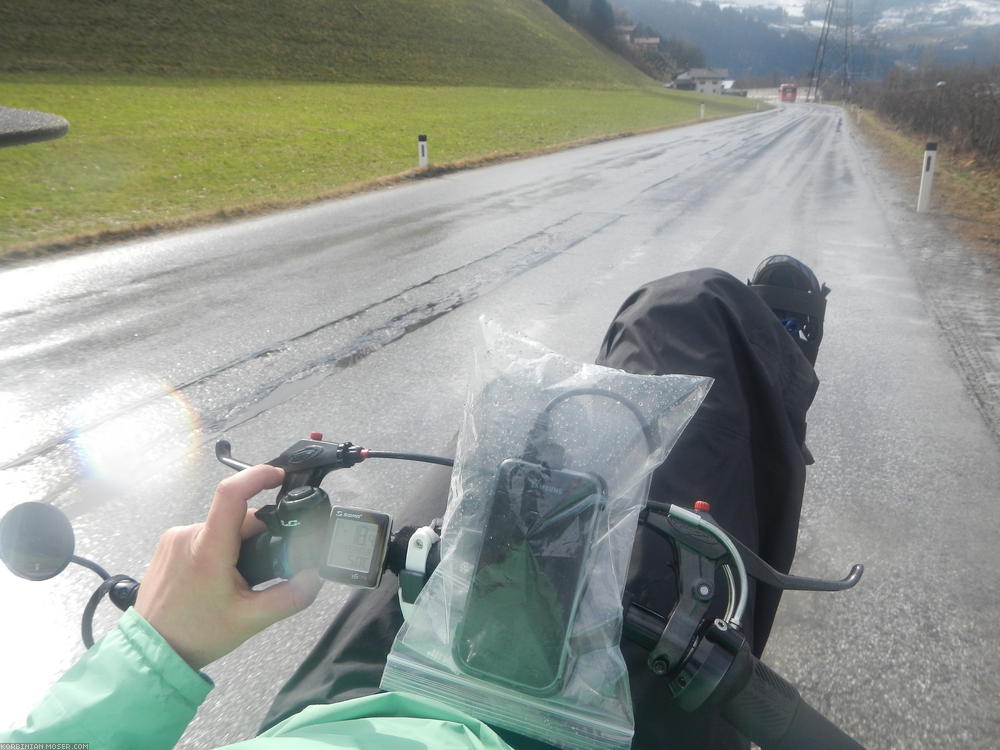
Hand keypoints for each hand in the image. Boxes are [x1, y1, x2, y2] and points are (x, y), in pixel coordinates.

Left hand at [135, 465, 322, 669]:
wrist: (153, 651)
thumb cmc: (196, 634)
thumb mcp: (251, 620)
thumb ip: (290, 596)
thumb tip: (315, 576)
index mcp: (208, 550)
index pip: (231, 494)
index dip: (258, 476)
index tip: (278, 476)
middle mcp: (188, 536)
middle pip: (236, 516)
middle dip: (258, 534)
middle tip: (262, 567)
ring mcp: (174, 538)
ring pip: (221, 526)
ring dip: (237, 543)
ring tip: (237, 578)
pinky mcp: (167, 545)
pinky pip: (204, 534)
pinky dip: (219, 546)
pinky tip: (218, 576)